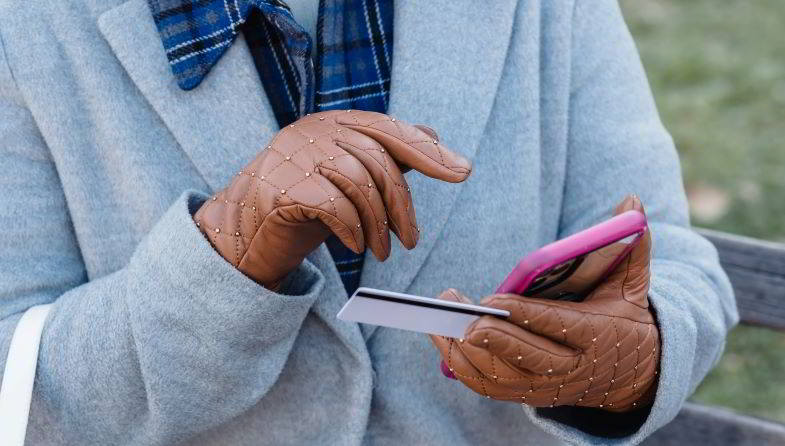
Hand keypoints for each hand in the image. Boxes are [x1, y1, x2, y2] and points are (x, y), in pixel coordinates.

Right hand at [194, 110, 471, 289]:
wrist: (246, 233)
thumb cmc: (305, 205)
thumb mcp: (351, 181)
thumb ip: (387, 158)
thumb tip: (435, 138)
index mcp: (335, 122)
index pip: (390, 130)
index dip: (427, 152)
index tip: (461, 173)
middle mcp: (314, 130)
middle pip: (378, 160)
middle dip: (402, 206)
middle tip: (410, 242)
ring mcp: (294, 154)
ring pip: (359, 182)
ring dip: (380, 224)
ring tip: (383, 251)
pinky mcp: (280, 186)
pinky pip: (333, 205)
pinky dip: (352, 229)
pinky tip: (355, 246)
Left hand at [430, 196, 658, 411]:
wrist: (632, 374)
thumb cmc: (623, 318)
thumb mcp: (632, 284)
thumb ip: (633, 245)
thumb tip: (631, 200)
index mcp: (596, 334)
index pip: (559, 326)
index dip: (526, 315)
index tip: (494, 299)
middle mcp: (572, 366)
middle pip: (529, 358)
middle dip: (495, 339)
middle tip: (465, 318)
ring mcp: (548, 386)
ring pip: (503, 377)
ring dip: (468, 353)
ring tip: (441, 320)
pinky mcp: (528, 394)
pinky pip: (490, 387)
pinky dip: (464, 367)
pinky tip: (443, 340)